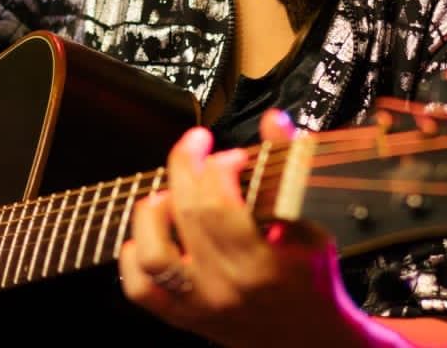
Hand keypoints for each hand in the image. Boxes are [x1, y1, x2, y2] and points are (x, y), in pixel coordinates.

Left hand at [118, 109, 369, 347]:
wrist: (307, 338)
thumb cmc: (311, 277)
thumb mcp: (313, 223)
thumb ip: (290, 167)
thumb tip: (274, 119)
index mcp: (263, 264)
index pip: (220, 205)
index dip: (218, 166)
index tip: (232, 155)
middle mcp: (226, 287)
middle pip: (188, 215)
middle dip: (187, 167)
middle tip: (198, 149)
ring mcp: (200, 304)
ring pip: (154, 254)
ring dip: (154, 211)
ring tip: (170, 192)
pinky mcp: (181, 317)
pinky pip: (139, 288)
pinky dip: (134, 254)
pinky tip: (152, 230)